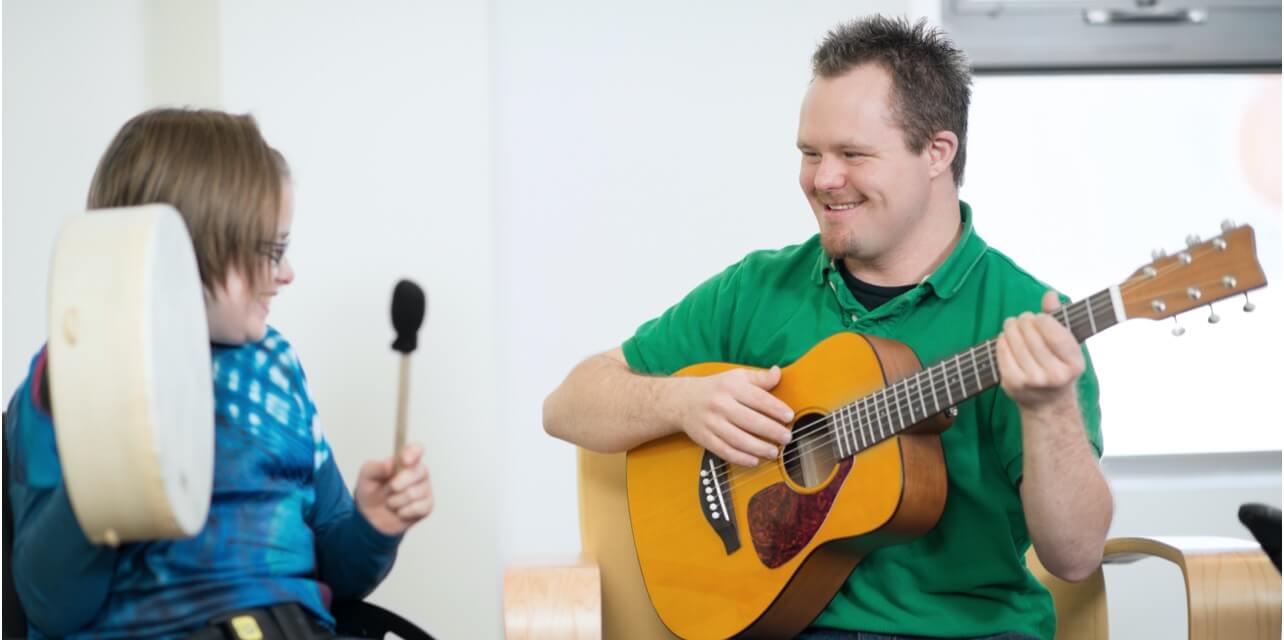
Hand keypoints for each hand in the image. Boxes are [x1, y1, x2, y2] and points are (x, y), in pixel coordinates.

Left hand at [354, 442, 433, 535]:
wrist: (371, 518)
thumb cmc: (371, 492)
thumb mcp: (366, 477)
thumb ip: (375, 467)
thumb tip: (389, 463)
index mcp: (405, 460)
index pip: (417, 449)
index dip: (414, 453)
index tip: (404, 461)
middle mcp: (418, 472)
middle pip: (418, 472)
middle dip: (399, 483)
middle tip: (389, 489)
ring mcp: (424, 489)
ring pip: (414, 493)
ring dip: (396, 501)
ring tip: (390, 502)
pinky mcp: (427, 506)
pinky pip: (418, 508)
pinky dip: (403, 512)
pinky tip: (399, 512)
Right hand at [680, 366, 793, 466]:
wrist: (682, 400)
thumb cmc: (716, 389)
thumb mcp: (736, 377)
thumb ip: (759, 377)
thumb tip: (777, 372)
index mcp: (730, 386)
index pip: (758, 398)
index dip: (775, 408)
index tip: (789, 417)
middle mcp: (719, 404)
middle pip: (750, 421)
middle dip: (771, 431)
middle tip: (786, 438)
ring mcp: (710, 422)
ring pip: (738, 439)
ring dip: (758, 448)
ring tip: (774, 452)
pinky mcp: (704, 438)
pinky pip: (724, 451)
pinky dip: (740, 458)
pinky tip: (754, 460)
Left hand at [996, 290, 1084, 412]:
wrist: (1048, 404)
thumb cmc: (1059, 366)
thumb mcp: (1067, 344)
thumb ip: (1059, 317)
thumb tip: (1050, 294)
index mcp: (1074, 363)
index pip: (1053, 331)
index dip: (1042, 318)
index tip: (1040, 318)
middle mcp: (1055, 374)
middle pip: (1030, 333)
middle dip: (1024, 320)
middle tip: (1023, 319)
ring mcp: (1033, 381)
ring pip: (1014, 340)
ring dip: (1010, 327)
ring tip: (1012, 324)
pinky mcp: (1013, 384)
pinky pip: (1002, 352)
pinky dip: (1001, 341)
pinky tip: (1005, 337)